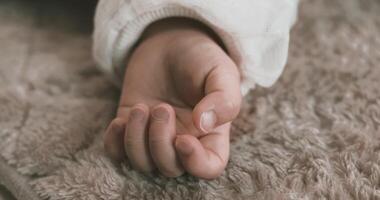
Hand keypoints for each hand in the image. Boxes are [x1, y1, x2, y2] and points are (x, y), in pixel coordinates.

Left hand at [104, 18, 241, 178]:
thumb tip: (204, 125)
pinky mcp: (131, 127)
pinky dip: (115, 143)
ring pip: (143, 163)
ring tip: (141, 108)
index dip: (196, 164)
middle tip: (161, 108)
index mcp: (211, 134)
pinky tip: (120, 120)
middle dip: (160, 143)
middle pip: (170, 168)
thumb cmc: (201, 58)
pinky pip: (117, 152)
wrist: (170, 42)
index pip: (209, 167)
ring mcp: (155, 136)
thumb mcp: (221, 72)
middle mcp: (184, 140)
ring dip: (136, 140)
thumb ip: (223, 99)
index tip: (183, 140)